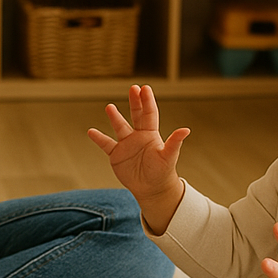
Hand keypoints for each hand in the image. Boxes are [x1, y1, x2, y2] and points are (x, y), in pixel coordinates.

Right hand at [87, 85, 188, 229]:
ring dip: (115, 117)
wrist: (152, 189)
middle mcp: (138, 136)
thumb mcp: (168, 157)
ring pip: (119, 127)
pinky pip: (106, 144)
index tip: (144, 88)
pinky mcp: (117, 155)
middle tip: (133, 88)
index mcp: (151, 134)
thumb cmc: (163, 172)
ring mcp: (127, 144)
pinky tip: (91, 131)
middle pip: (136, 115)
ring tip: (110, 107)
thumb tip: (186, 130)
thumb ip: (174, 142)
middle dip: (135, 101)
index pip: (149, 113)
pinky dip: (98, 138)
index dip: (147, 101)